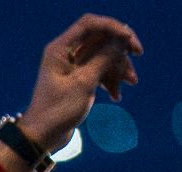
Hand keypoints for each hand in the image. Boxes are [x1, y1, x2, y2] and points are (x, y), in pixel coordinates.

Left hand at [15, 13, 141, 152]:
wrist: (42, 137)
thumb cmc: (58, 111)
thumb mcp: (84, 83)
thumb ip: (104, 58)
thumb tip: (121, 39)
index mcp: (61, 48)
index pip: (90, 24)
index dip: (112, 27)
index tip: (129, 38)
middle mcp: (66, 53)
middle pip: (99, 39)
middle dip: (119, 49)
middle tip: (138, 54)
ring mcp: (72, 67)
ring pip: (102, 56)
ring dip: (118, 67)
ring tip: (131, 83)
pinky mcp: (77, 80)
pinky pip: (98, 71)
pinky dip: (109, 80)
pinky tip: (116, 96)